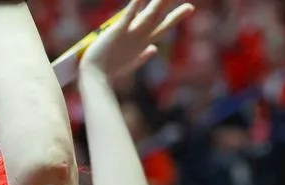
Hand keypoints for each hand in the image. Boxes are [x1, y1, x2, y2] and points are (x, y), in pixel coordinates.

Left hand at [79, 0, 194, 81]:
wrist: (95, 77)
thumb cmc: (109, 72)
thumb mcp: (129, 63)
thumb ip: (143, 56)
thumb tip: (154, 49)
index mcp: (143, 44)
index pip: (163, 27)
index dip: (176, 17)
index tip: (188, 7)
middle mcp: (140, 38)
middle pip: (159, 17)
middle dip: (174, 8)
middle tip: (188, 3)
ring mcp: (130, 34)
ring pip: (149, 14)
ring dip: (159, 2)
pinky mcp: (117, 31)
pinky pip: (128, 15)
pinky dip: (135, 4)